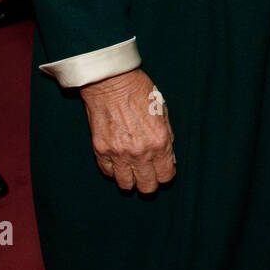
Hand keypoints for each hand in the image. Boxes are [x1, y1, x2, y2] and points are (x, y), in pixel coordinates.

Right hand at [79, 67, 175, 193]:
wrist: (111, 82)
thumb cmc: (139, 92)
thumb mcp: (163, 111)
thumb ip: (167, 136)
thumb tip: (169, 156)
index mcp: (160, 142)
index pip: (166, 176)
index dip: (166, 176)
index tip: (163, 172)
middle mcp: (140, 152)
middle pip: (147, 186)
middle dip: (149, 184)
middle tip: (148, 176)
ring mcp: (119, 153)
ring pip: (125, 184)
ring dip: (130, 180)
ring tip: (131, 172)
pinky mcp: (101, 151)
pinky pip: (107, 172)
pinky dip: (113, 170)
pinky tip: (117, 162)